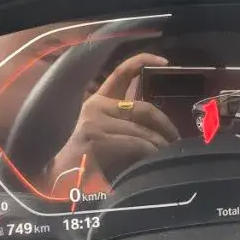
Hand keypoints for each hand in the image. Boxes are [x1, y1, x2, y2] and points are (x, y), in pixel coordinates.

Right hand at [45, 53, 178, 190]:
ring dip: (161, 143)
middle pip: (143, 107)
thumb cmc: (89, 158)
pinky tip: (156, 159)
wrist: (62, 179)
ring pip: (142, 129)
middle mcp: (96, 106)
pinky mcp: (97, 139)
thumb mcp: (107, 131)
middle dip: (165, 124)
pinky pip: (136, 144)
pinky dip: (151, 152)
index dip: (144, 60)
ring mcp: (95, 122)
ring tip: (170, 152)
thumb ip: (127, 119)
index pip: (122, 72)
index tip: (165, 62)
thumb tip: (160, 121)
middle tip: (176, 138)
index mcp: (99, 100)